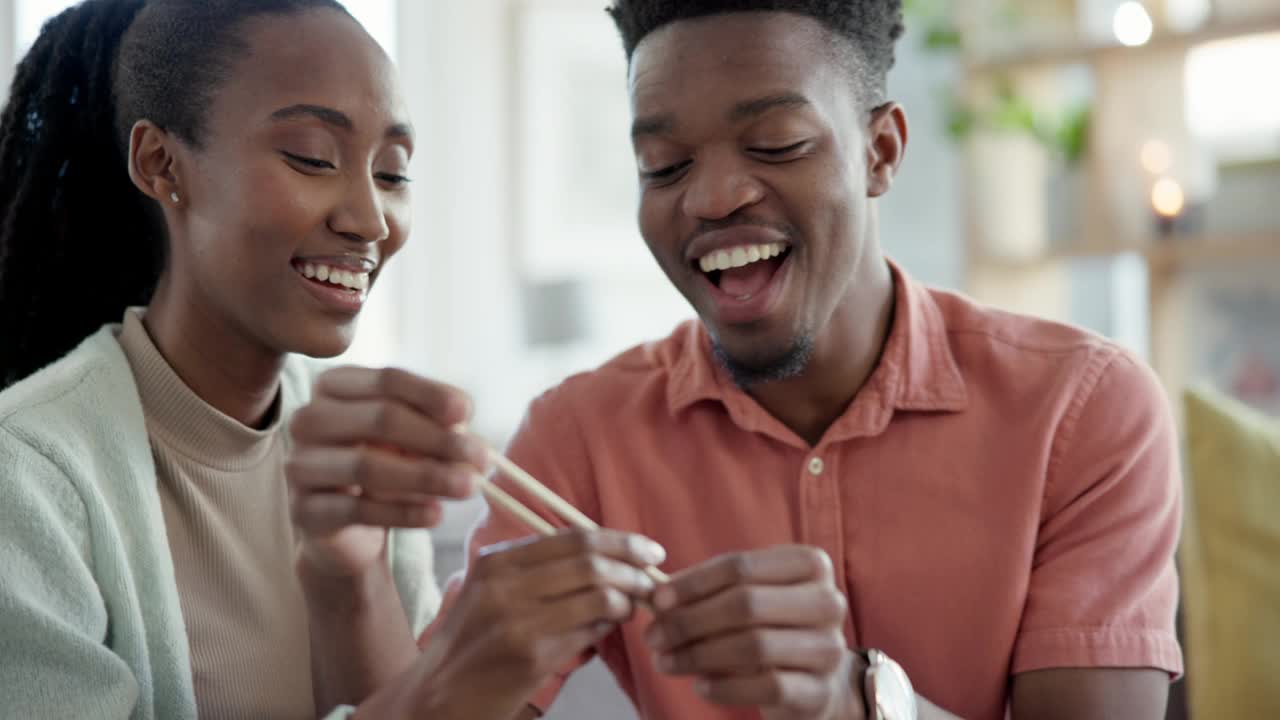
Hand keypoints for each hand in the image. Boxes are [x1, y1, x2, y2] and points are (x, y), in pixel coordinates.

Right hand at [286, 366, 485, 579]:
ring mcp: (300, 465)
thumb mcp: (410, 435)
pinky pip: (357, 510)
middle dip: (438, 439)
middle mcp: (309, 419)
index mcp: (335, 386)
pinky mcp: (304, 511)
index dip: (431, 395)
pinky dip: (403, 512)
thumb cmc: (383, 462)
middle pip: (380, 419)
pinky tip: (436, 514)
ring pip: (367, 466)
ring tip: (467, 487)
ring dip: (427, 476)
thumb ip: (435, 423)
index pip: (387, 379)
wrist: (343, 523)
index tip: (467, 414)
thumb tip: (463, 428)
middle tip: (481, 459)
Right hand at [360, 529, 666, 719]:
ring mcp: (517, 619)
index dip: (620, 540)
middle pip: (590, 560)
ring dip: (628, 599)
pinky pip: (589, 631)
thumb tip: (605, 558)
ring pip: (597, 593)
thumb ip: (537, 571)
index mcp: (497, 561)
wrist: (434, 698)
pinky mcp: (530, 654)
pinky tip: (608, 630)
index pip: (574, 536)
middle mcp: (505, 583)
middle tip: (655, 578)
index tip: (648, 549)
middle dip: (633, 568)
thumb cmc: (471, 647)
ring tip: (635, 607)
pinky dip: (608, 627)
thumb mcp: (491, 593)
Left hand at [646, 545, 860, 719]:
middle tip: (653, 637)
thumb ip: (709, 590)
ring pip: (754, 646)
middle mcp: (828, 601)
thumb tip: (656, 593)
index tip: (656, 600)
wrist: (817, 679)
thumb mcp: (748, 597)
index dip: (693, 583)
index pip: (740, 567)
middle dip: (690, 621)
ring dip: (699, 655)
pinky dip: (725, 687)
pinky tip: (699, 686)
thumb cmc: (771, 626)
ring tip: (665, 662)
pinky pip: (765, 686)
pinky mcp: (820, 691)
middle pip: (746, 605)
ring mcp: (828, 648)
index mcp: (810, 564)